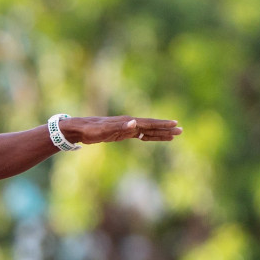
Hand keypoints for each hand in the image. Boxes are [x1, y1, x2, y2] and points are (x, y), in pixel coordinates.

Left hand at [62, 116, 181, 143]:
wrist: (79, 129)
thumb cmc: (90, 130)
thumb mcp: (103, 130)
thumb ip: (119, 127)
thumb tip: (135, 122)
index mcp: (127, 122)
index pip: (149, 123)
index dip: (162, 124)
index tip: (175, 125)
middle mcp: (129, 123)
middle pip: (151, 126)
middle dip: (166, 129)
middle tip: (181, 131)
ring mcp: (126, 128)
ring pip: (147, 131)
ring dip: (160, 133)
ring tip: (173, 135)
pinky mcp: (122, 133)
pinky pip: (140, 135)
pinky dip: (149, 137)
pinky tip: (155, 138)